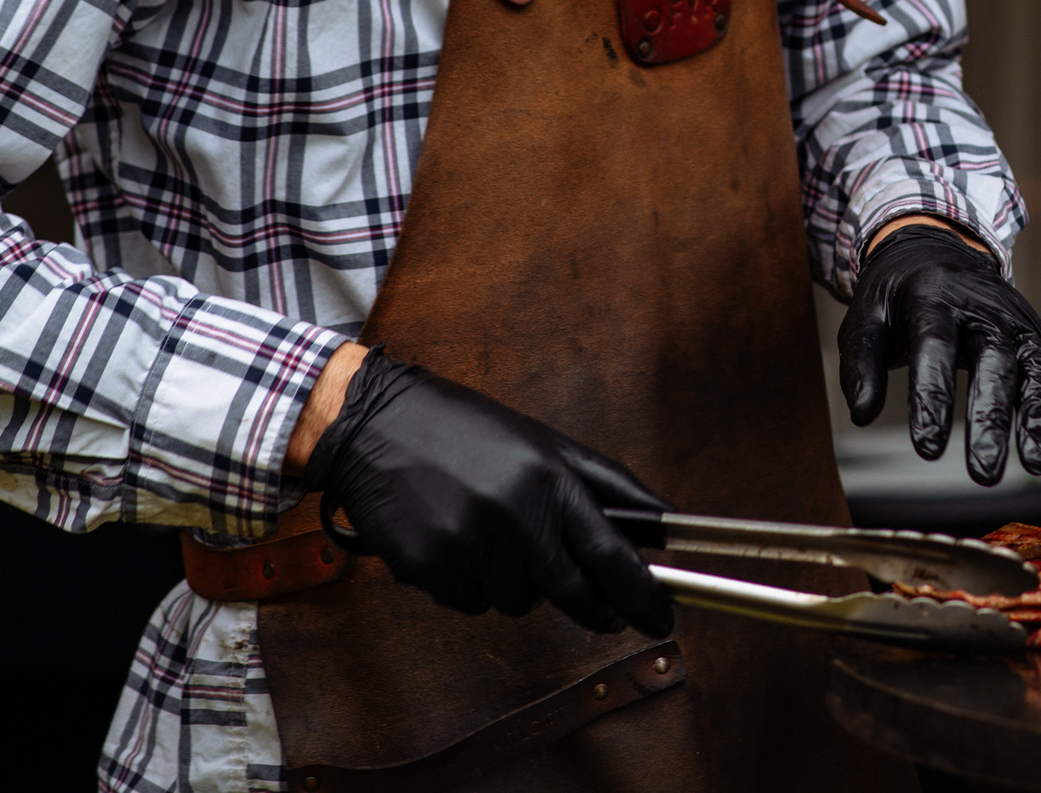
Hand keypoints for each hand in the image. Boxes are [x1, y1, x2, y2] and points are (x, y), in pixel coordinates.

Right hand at [303, 348, 674, 637]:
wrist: (375, 424)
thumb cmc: (465, 429)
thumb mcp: (544, 442)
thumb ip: (607, 485)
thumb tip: (665, 520)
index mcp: (549, 480)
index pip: (611, 553)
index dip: (642, 594)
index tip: (663, 616)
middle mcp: (514, 517)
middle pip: (570, 592)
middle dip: (594, 608)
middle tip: (607, 614)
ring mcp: (469, 546)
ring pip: (517, 602)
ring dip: (518, 584)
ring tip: (495, 536)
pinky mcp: (429, 567)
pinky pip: (470, 602)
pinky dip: (472, 583)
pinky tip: (458, 542)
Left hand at [838, 224, 1040, 485]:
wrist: (940, 250)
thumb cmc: (898, 296)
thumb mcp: (866, 317)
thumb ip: (861, 363)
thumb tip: (861, 414)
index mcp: (935, 298)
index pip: (936, 348)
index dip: (932, 399)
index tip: (927, 449)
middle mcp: (986, 310)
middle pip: (995, 363)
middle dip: (991, 420)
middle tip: (984, 473)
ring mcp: (1019, 325)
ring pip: (1037, 371)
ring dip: (1040, 420)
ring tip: (1035, 468)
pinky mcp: (1039, 340)